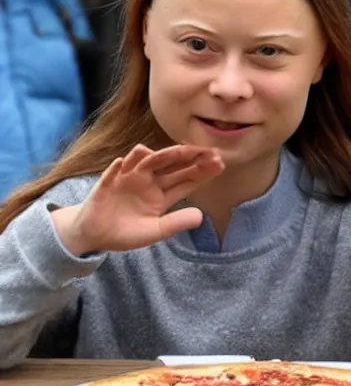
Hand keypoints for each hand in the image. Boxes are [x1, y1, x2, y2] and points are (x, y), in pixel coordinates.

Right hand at [51, 144, 223, 254]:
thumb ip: (175, 223)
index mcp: (161, 195)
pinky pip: (111, 174)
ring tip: (178, 150)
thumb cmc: (126, 232)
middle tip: (210, 151)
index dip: (202, 172)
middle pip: (171, 165)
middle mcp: (148, 182)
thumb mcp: (155, 231)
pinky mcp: (106, 184)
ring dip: (161, 155)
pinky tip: (123, 163)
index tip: (220, 164)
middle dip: (190, 157)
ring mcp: (127, 179)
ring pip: (145, 162)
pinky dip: (116, 168)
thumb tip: (201, 217)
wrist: (95, 235)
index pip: (185, 180)